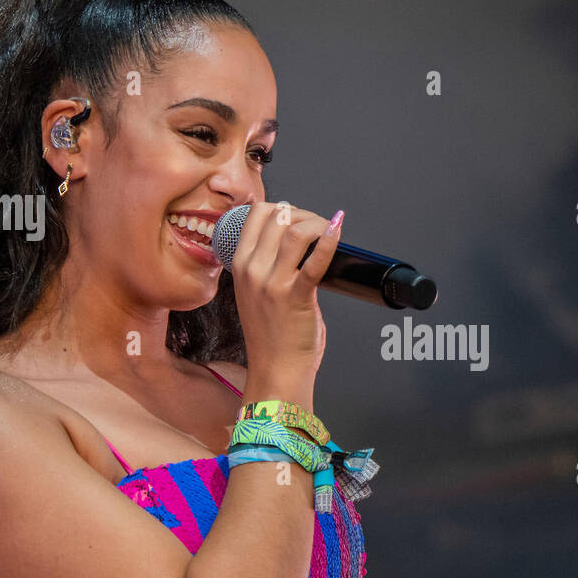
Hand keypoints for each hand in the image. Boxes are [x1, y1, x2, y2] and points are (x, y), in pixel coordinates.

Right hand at [228, 203, 343, 392]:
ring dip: (317, 223)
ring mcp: (272, 283)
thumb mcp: (254, 293)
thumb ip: (266, 266)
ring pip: (295, 231)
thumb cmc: (270, 335)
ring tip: (328, 230)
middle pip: (278, 217)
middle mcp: (252, 270)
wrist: (276, 369)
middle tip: (318, 225)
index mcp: (239, 265)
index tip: (297, 217)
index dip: (281, 207)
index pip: (255, 214)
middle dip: (303, 214)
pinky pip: (315, 261)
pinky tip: (338, 230)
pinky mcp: (296, 297)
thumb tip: (293, 241)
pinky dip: (330, 240)